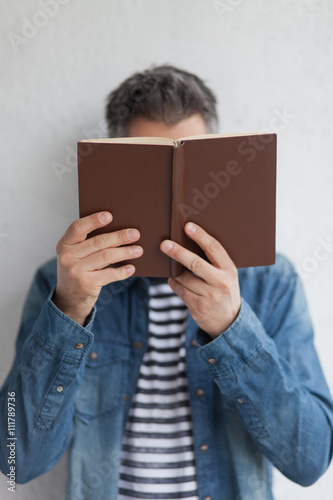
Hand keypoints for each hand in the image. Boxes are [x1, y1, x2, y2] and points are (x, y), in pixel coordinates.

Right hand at [53, 212, 142, 325]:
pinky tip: (131, 268)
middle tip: (135, 234)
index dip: (93, 220)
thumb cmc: (77, 270)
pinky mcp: (86, 284)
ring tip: (139, 250)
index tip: (109, 215)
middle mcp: (67, 257)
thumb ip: (87, 243)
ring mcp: (76, 271)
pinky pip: (109, 274)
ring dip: (125, 252)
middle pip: (97, 242)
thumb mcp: (75, 256)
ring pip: (106, 257)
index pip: (77, 227)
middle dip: (119, 237)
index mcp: (64, 245)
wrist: (68, 300)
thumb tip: (118, 229)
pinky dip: (122, 271)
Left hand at [160, 222, 240, 338]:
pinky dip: (173, 283)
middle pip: (196, 264)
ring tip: (172, 268)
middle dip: (178, 252)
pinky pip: (179, 290)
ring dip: (174, 272)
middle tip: (164, 244)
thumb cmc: (223, 290)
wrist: (229, 321)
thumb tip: (188, 241)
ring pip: (184, 278)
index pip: (214, 249)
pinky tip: (173, 280)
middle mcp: (221, 282)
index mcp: (229, 270)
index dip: (200, 236)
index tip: (187, 226)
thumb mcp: (226, 275)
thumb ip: (213, 262)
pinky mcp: (198, 306)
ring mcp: (209, 296)